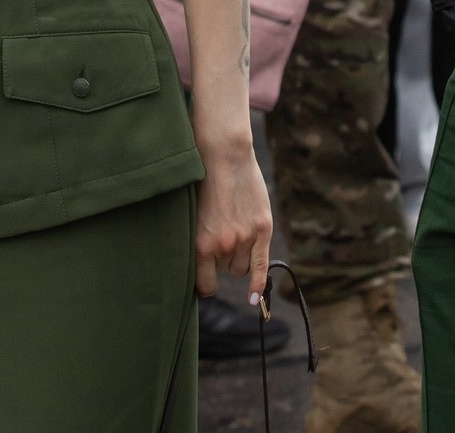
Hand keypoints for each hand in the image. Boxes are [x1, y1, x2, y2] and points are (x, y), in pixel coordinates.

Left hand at [190, 137, 272, 303]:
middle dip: (222, 259)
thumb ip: (199, 244)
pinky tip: (254, 298)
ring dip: (238, 257)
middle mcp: (222, 246)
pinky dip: (258, 284)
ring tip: (232, 230)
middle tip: (219, 233)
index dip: (205, 283)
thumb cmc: (203, 183)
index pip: (205, 285)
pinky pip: (261, 266)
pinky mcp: (262, 229)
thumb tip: (198, 271)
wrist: (224, 155)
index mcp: (200, 245)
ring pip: (241, 267)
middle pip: (225, 270)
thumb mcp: (192, 218)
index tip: (205, 281)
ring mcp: (244, 238)